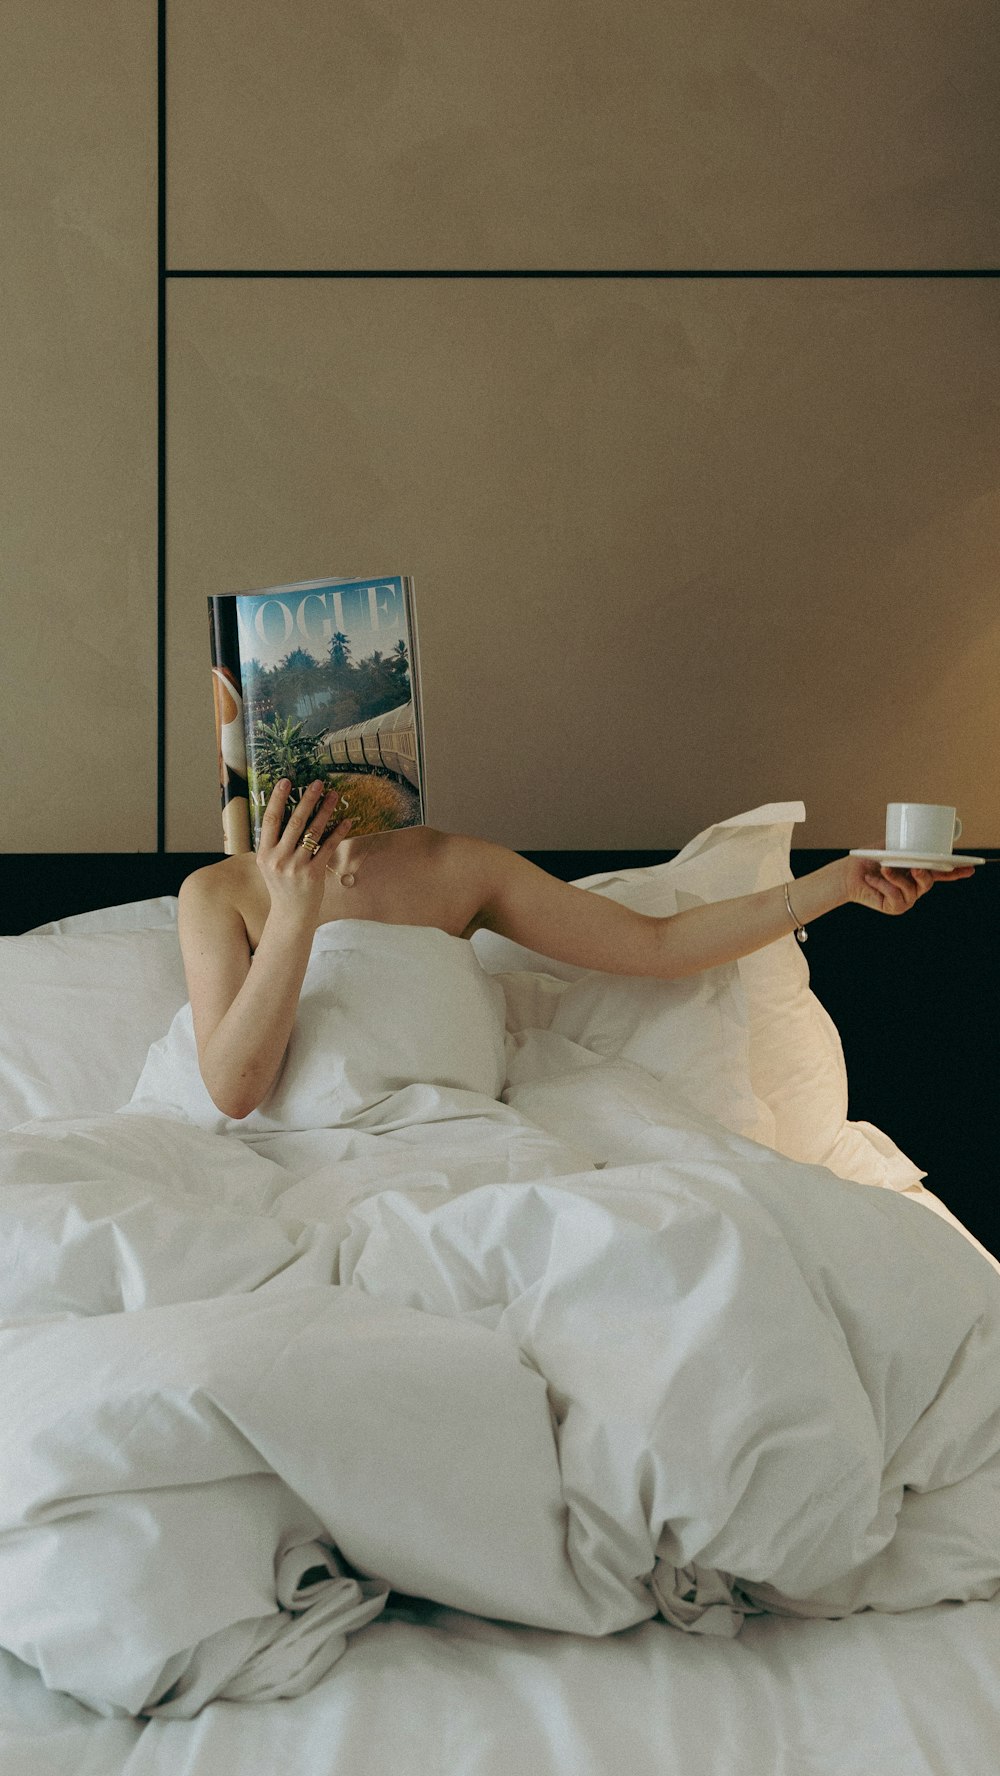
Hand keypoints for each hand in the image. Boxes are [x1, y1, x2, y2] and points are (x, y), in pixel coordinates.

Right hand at [255, 778, 351, 923]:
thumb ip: (273, 843)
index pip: (270, 819)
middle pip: (295, 822)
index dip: (277, 799)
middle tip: (318, 783)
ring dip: (325, 811)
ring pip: (313, 832)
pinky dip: (338, 833)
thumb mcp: (269, 864)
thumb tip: (284, 812)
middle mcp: (278, 858)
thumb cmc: (281, 884)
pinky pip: (328, 847)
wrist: (290, 914)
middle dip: (307, 799)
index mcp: (264, 853)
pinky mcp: (313, 874)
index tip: (285, 781)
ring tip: (334, 796)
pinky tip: (346, 821)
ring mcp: (296, 867)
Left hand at [841, 854, 975, 916]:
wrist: (848, 874)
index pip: (941, 873)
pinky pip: (896, 896)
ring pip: (913, 889)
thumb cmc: (868, 860)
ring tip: (882, 868)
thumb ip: (905, 847)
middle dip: (923, 873)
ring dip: (896, 877)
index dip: (956, 872)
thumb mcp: (889, 847)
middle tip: (914, 867)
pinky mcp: (895, 908)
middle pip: (929, 881)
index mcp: (916, 872)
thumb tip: (919, 845)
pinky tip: (872, 880)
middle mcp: (915, 886)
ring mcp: (907, 899)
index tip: (970, 868)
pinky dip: (883, 885)